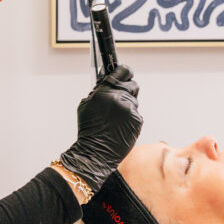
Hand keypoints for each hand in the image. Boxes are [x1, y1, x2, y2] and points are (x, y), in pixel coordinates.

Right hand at [59, 64, 142, 191]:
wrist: (95, 152)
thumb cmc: (89, 129)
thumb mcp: (86, 104)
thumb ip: (99, 90)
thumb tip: (107, 79)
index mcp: (105, 91)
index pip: (122, 71)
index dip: (124, 71)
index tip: (124, 73)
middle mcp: (120, 98)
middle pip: (132, 84)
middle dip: (127, 89)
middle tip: (119, 97)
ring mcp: (130, 110)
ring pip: (134, 100)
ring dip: (127, 105)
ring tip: (115, 117)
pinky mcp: (137, 121)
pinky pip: (135, 113)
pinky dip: (129, 117)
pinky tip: (119, 125)